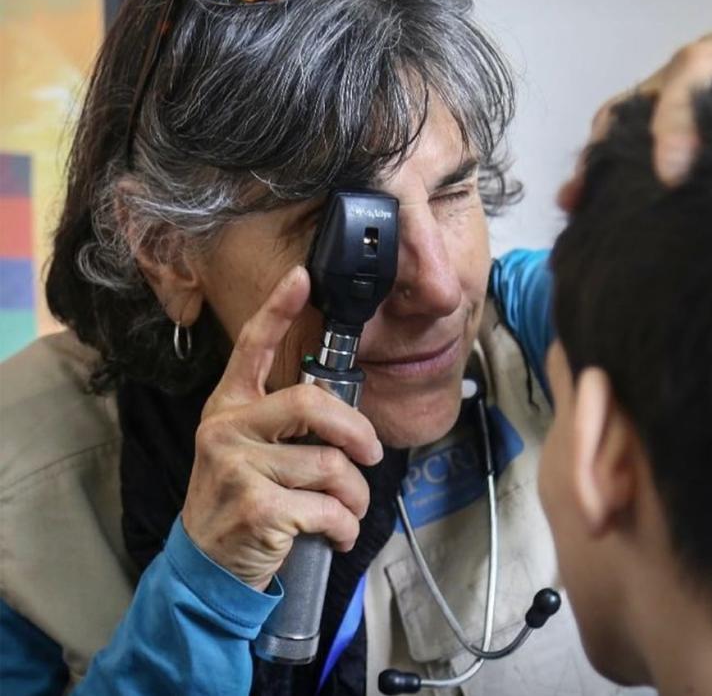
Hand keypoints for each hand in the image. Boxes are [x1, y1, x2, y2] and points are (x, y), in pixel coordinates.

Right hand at [181, 266, 383, 590]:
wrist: (208, 566)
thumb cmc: (243, 500)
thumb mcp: (251, 451)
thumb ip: (286, 424)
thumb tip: (347, 415)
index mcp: (229, 407)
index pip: (252, 347)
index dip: (278, 308)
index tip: (302, 275)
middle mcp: (226, 428)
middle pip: (311, 403)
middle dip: (358, 432)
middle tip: (372, 455)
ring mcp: (236, 467)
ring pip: (330, 464)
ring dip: (355, 495)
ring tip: (347, 509)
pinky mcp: (255, 507)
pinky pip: (328, 508)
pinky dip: (345, 526)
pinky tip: (336, 533)